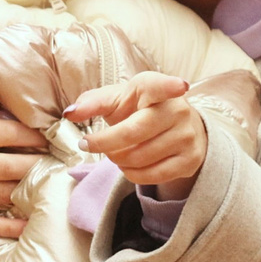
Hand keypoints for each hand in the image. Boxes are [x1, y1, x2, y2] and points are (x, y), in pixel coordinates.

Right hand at [0, 112, 46, 241]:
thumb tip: (17, 109)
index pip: (9, 133)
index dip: (34, 136)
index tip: (50, 139)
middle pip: (12, 165)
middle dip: (39, 164)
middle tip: (57, 165)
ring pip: (5, 193)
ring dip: (30, 191)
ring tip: (50, 187)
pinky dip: (12, 225)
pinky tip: (31, 223)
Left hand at [66, 72, 208, 195]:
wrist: (176, 128)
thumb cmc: (139, 110)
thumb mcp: (116, 100)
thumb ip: (91, 103)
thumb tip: (70, 113)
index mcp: (155, 89)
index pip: (163, 86)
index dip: (170, 86)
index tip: (179, 86)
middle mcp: (177, 110)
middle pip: (133, 132)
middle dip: (104, 143)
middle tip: (88, 144)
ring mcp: (186, 136)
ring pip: (139, 157)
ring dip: (116, 159)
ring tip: (113, 153)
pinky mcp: (190, 160)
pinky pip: (152, 176)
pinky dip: (132, 174)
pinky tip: (128, 165)